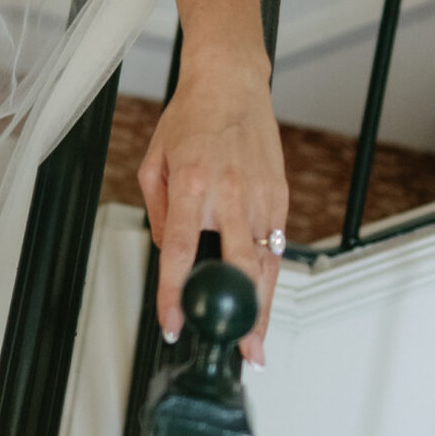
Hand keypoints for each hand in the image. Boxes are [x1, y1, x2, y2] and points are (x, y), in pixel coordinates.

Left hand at [137, 47, 285, 364]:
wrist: (231, 85)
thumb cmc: (190, 119)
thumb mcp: (155, 162)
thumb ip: (158, 213)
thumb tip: (171, 253)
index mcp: (193, 186)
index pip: (182, 253)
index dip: (176, 295)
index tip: (173, 324)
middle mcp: (230, 194)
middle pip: (239, 269)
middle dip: (238, 316)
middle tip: (238, 350)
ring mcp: (260, 197)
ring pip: (264, 264)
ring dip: (261, 306)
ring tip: (254, 341)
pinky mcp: (279, 196)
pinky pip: (275, 245)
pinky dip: (268, 274)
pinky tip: (262, 297)